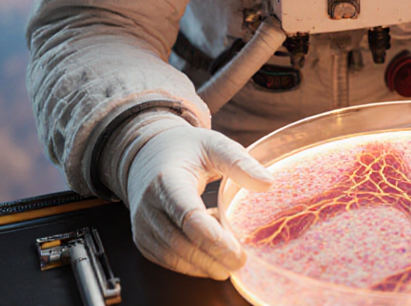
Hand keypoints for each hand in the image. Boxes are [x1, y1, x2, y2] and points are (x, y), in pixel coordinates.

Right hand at [120, 121, 273, 277]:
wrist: (147, 154)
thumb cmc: (186, 150)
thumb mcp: (214, 146)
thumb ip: (240, 163)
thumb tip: (268, 184)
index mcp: (168, 180)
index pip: (188, 216)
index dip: (213, 238)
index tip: (238, 253)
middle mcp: (149, 205)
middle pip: (181, 243)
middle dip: (213, 258)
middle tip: (241, 263)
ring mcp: (142, 224)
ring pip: (173, 256)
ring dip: (203, 264)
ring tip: (229, 260)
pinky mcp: (143, 238)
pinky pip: (167, 260)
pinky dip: (190, 263)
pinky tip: (210, 254)